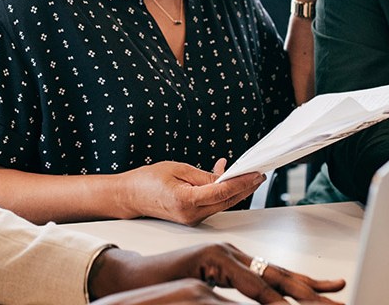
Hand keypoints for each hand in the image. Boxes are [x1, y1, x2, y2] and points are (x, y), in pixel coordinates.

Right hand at [93, 279, 336, 303]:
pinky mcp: (209, 259)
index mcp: (236, 263)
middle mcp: (233, 254)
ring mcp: (222, 255)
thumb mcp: (209, 292)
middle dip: (315, 291)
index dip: (309, 284)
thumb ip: (231, 296)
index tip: (334, 289)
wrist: (134, 275)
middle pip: (282, 275)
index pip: (279, 274)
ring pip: (269, 279)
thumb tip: (263, 302)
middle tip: (341, 298)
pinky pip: (244, 283)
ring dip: (299, 295)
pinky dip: (266, 297)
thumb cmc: (169, 285)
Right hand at [113, 160, 264, 225]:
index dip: (241, 182)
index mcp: (186, 201)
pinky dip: (222, 192)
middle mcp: (191, 215)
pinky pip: (213, 204)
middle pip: (226, 201)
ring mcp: (192, 219)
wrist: (129, 196)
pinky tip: (223, 177)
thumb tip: (225, 177)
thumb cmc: (148, 180)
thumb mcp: (177, 169)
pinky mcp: (191, 218)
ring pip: (222, 204)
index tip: (255, 173)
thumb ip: (202, 175)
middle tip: (259, 174)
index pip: (221, 192)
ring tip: (247, 174)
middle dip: (244, 187)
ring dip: (235, 190)